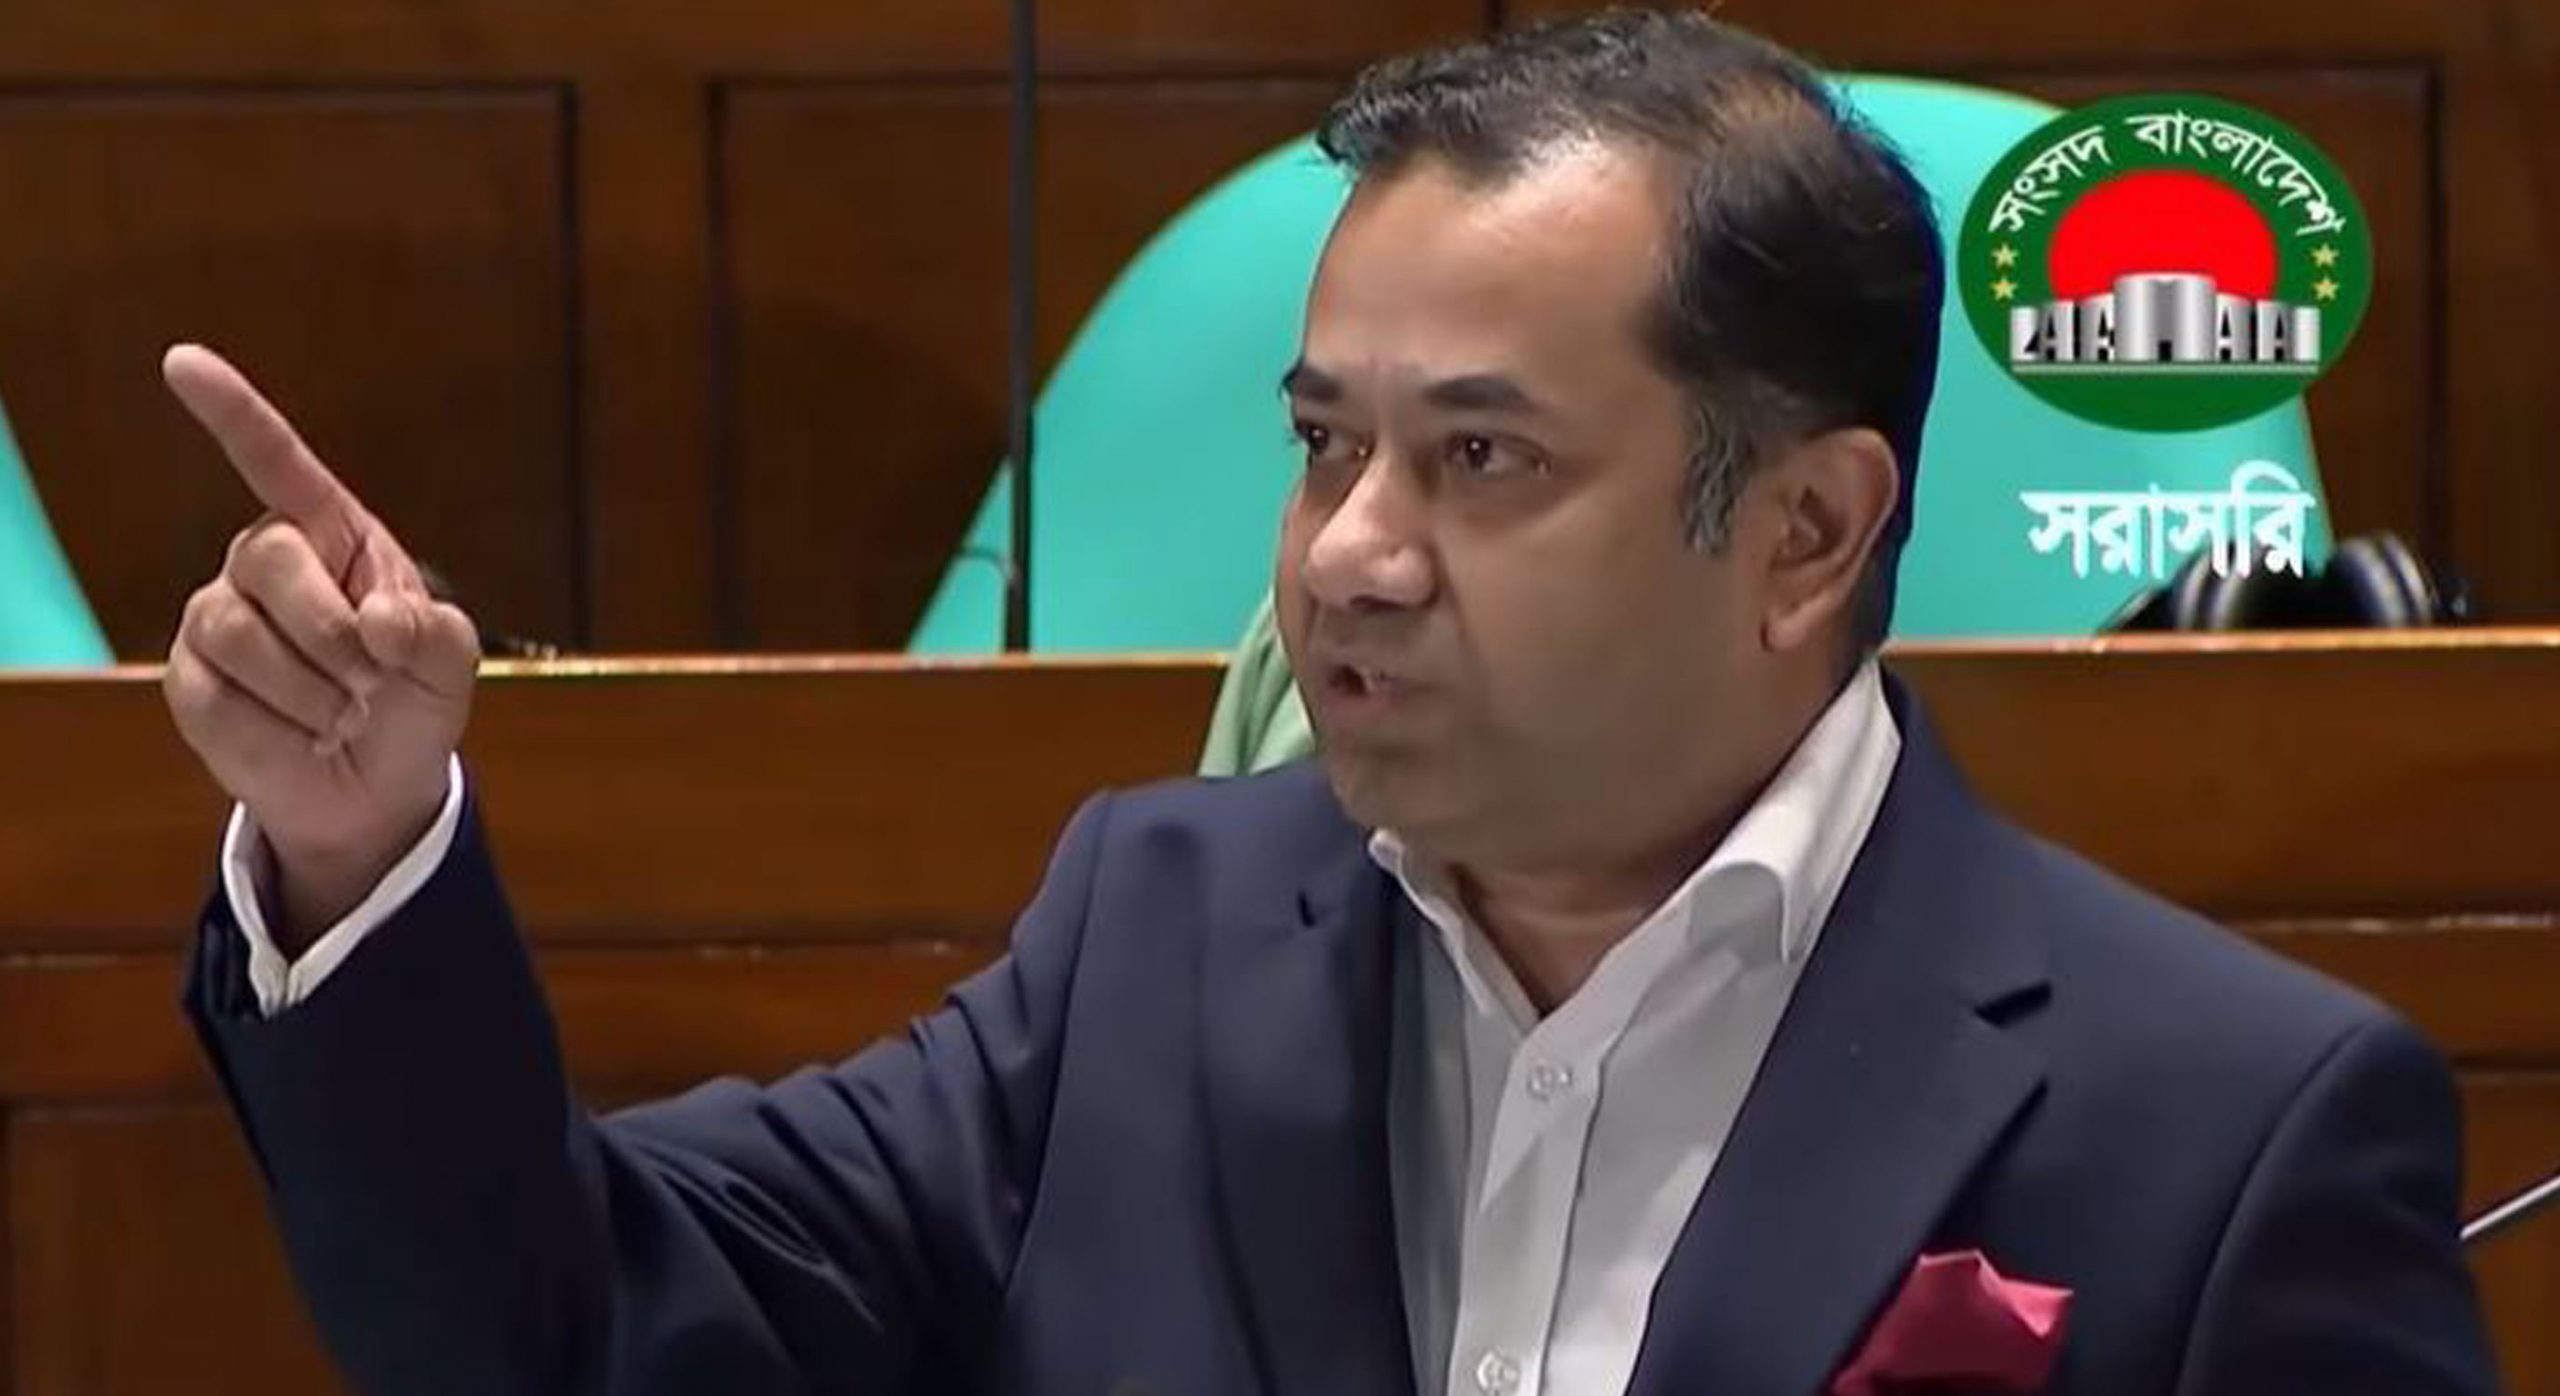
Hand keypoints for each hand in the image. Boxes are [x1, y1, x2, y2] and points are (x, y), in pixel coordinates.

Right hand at [160, 345, 481, 949]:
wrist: (377, 784)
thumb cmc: (410, 701)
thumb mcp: (448, 665)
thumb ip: (435, 635)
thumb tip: (379, 626)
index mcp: (333, 535)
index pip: (277, 461)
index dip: (233, 413)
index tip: (184, 362)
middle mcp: (265, 562)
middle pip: (273, 558)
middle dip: (332, 628)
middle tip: (372, 679)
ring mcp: (218, 618)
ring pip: (241, 634)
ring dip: (312, 690)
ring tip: (342, 713)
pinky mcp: (190, 680)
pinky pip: (220, 698)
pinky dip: (279, 731)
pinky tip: (301, 736)